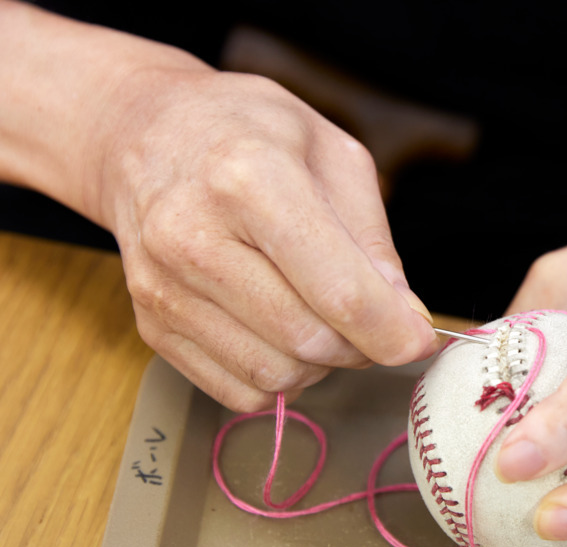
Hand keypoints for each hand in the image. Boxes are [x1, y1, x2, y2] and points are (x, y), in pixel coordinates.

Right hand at [91, 66, 435, 410]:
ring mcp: (164, 287)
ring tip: (322, 316)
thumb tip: (404, 318)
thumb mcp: (333, 154)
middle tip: (374, 320)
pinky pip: (240, 391)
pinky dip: (279, 379)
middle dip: (362, 346)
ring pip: (277, 376)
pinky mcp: (152, 325)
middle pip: (310, 341)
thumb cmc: (249, 134)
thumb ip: (373, 240)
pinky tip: (282, 332)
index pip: (339, 292)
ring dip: (321, 364)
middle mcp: (194, 237)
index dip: (393, 331)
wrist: (144, 134)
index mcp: (250, 179)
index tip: (421, 339)